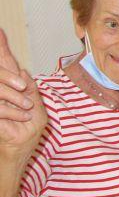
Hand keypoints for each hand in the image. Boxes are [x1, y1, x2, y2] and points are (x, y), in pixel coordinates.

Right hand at [0, 29, 46, 156]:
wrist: (20, 148)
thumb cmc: (28, 128)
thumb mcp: (36, 105)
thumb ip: (28, 87)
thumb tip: (19, 70)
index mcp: (9, 85)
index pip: (3, 62)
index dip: (1, 48)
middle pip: (0, 71)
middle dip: (9, 78)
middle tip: (23, 89)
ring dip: (15, 99)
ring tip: (26, 109)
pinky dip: (12, 112)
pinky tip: (21, 117)